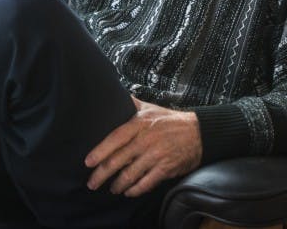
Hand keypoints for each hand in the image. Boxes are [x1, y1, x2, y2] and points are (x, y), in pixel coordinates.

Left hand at [85, 97, 201, 197]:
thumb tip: (113, 94)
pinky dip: (135, 190)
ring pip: (131, 174)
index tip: (88, 162)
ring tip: (111, 188)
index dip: (100, 151)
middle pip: (119, 160)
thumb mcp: (149, 108)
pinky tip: (128, 192)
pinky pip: (146, 183)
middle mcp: (146, 140)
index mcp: (139, 124)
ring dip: (118, 184)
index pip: (115, 138)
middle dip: (102, 174)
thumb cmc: (170, 120)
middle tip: (92, 183)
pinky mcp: (166, 168)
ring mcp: (156, 155)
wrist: (198, 132)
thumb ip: (131, 104)